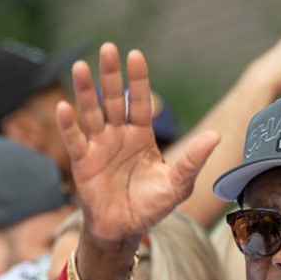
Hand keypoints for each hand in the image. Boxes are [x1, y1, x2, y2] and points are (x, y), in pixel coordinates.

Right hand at [57, 43, 219, 248]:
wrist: (125, 230)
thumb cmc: (151, 207)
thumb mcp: (177, 184)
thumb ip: (193, 160)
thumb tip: (215, 137)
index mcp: (142, 137)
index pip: (140, 103)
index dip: (138, 80)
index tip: (136, 55)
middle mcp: (119, 136)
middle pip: (114, 100)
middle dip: (112, 76)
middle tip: (108, 49)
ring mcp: (99, 147)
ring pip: (91, 113)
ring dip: (85, 91)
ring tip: (81, 66)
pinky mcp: (83, 162)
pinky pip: (75, 139)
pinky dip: (69, 124)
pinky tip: (65, 106)